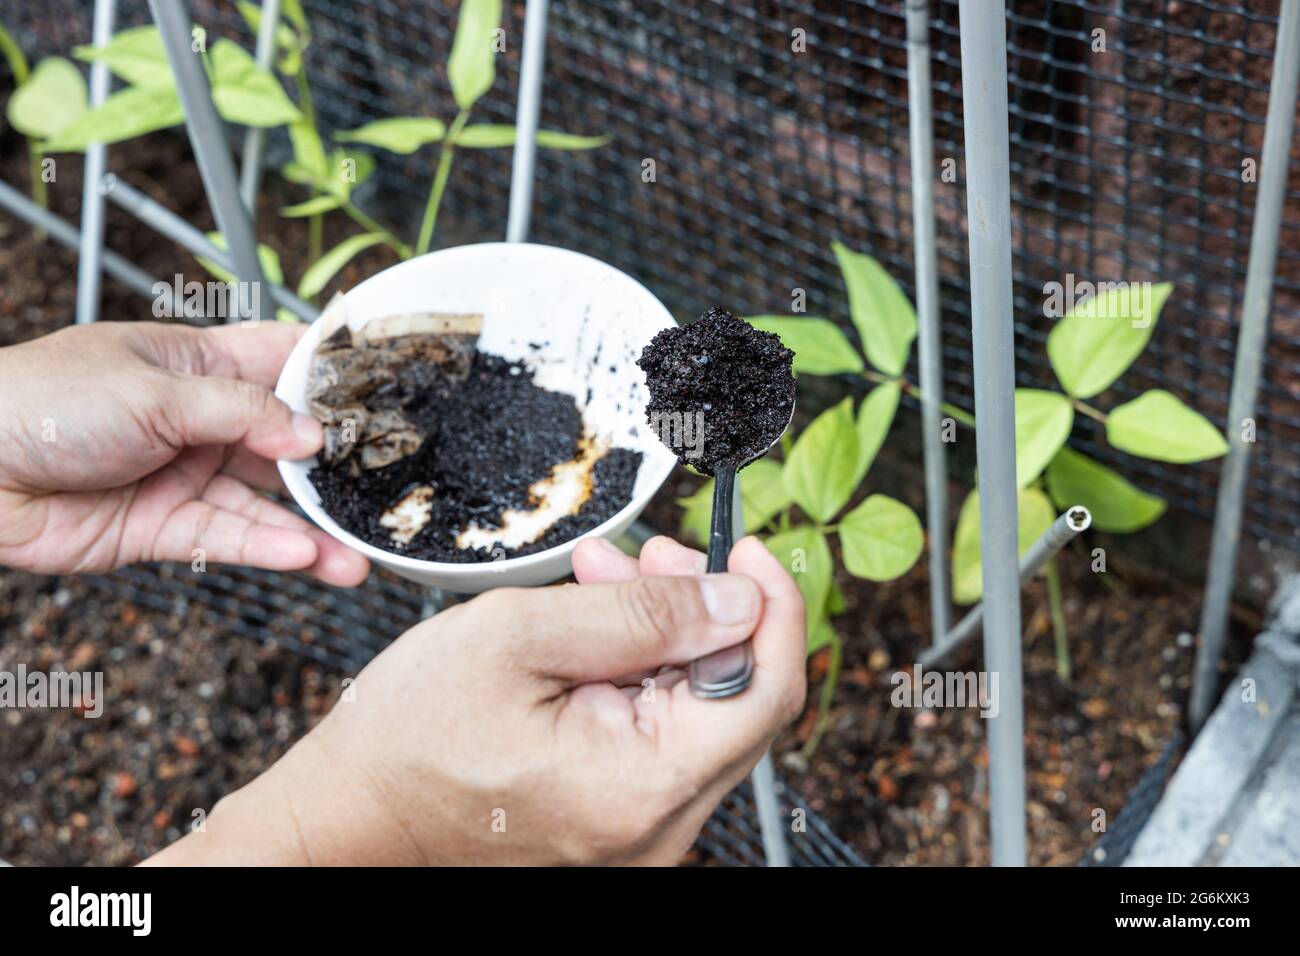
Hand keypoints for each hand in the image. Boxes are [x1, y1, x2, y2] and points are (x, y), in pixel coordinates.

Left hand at [0, 321, 367, 584]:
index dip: (332, 377)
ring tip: (356, 555)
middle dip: (333, 468)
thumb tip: (311, 435)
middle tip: (385, 490)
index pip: (282, 362)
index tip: (387, 394)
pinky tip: (304, 557)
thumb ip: (240, 413)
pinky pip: (228, 538)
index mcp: (198, 364)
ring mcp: (185, 475)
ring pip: (264, 504)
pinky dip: (266, 548)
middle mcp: (200, 421)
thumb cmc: (45, 400)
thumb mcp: (155, 391)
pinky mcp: (165, 528)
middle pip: (285, 442)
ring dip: (310, 529)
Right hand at [146, 535, 805, 865]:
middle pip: (734, 696)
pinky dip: (640, 670)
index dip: (773, 608)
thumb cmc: (410, 734)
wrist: (352, 812)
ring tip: (604, 578)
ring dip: (664, 632)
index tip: (747, 549)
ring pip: (696, 708)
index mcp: (641, 785)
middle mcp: (656, 824)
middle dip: (702, 608)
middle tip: (647, 554)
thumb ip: (640, 615)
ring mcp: (638, 826)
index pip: (765, 691)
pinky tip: (596, 627)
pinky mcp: (617, 815)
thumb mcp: (520, 638)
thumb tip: (738, 598)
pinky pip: (659, 731)